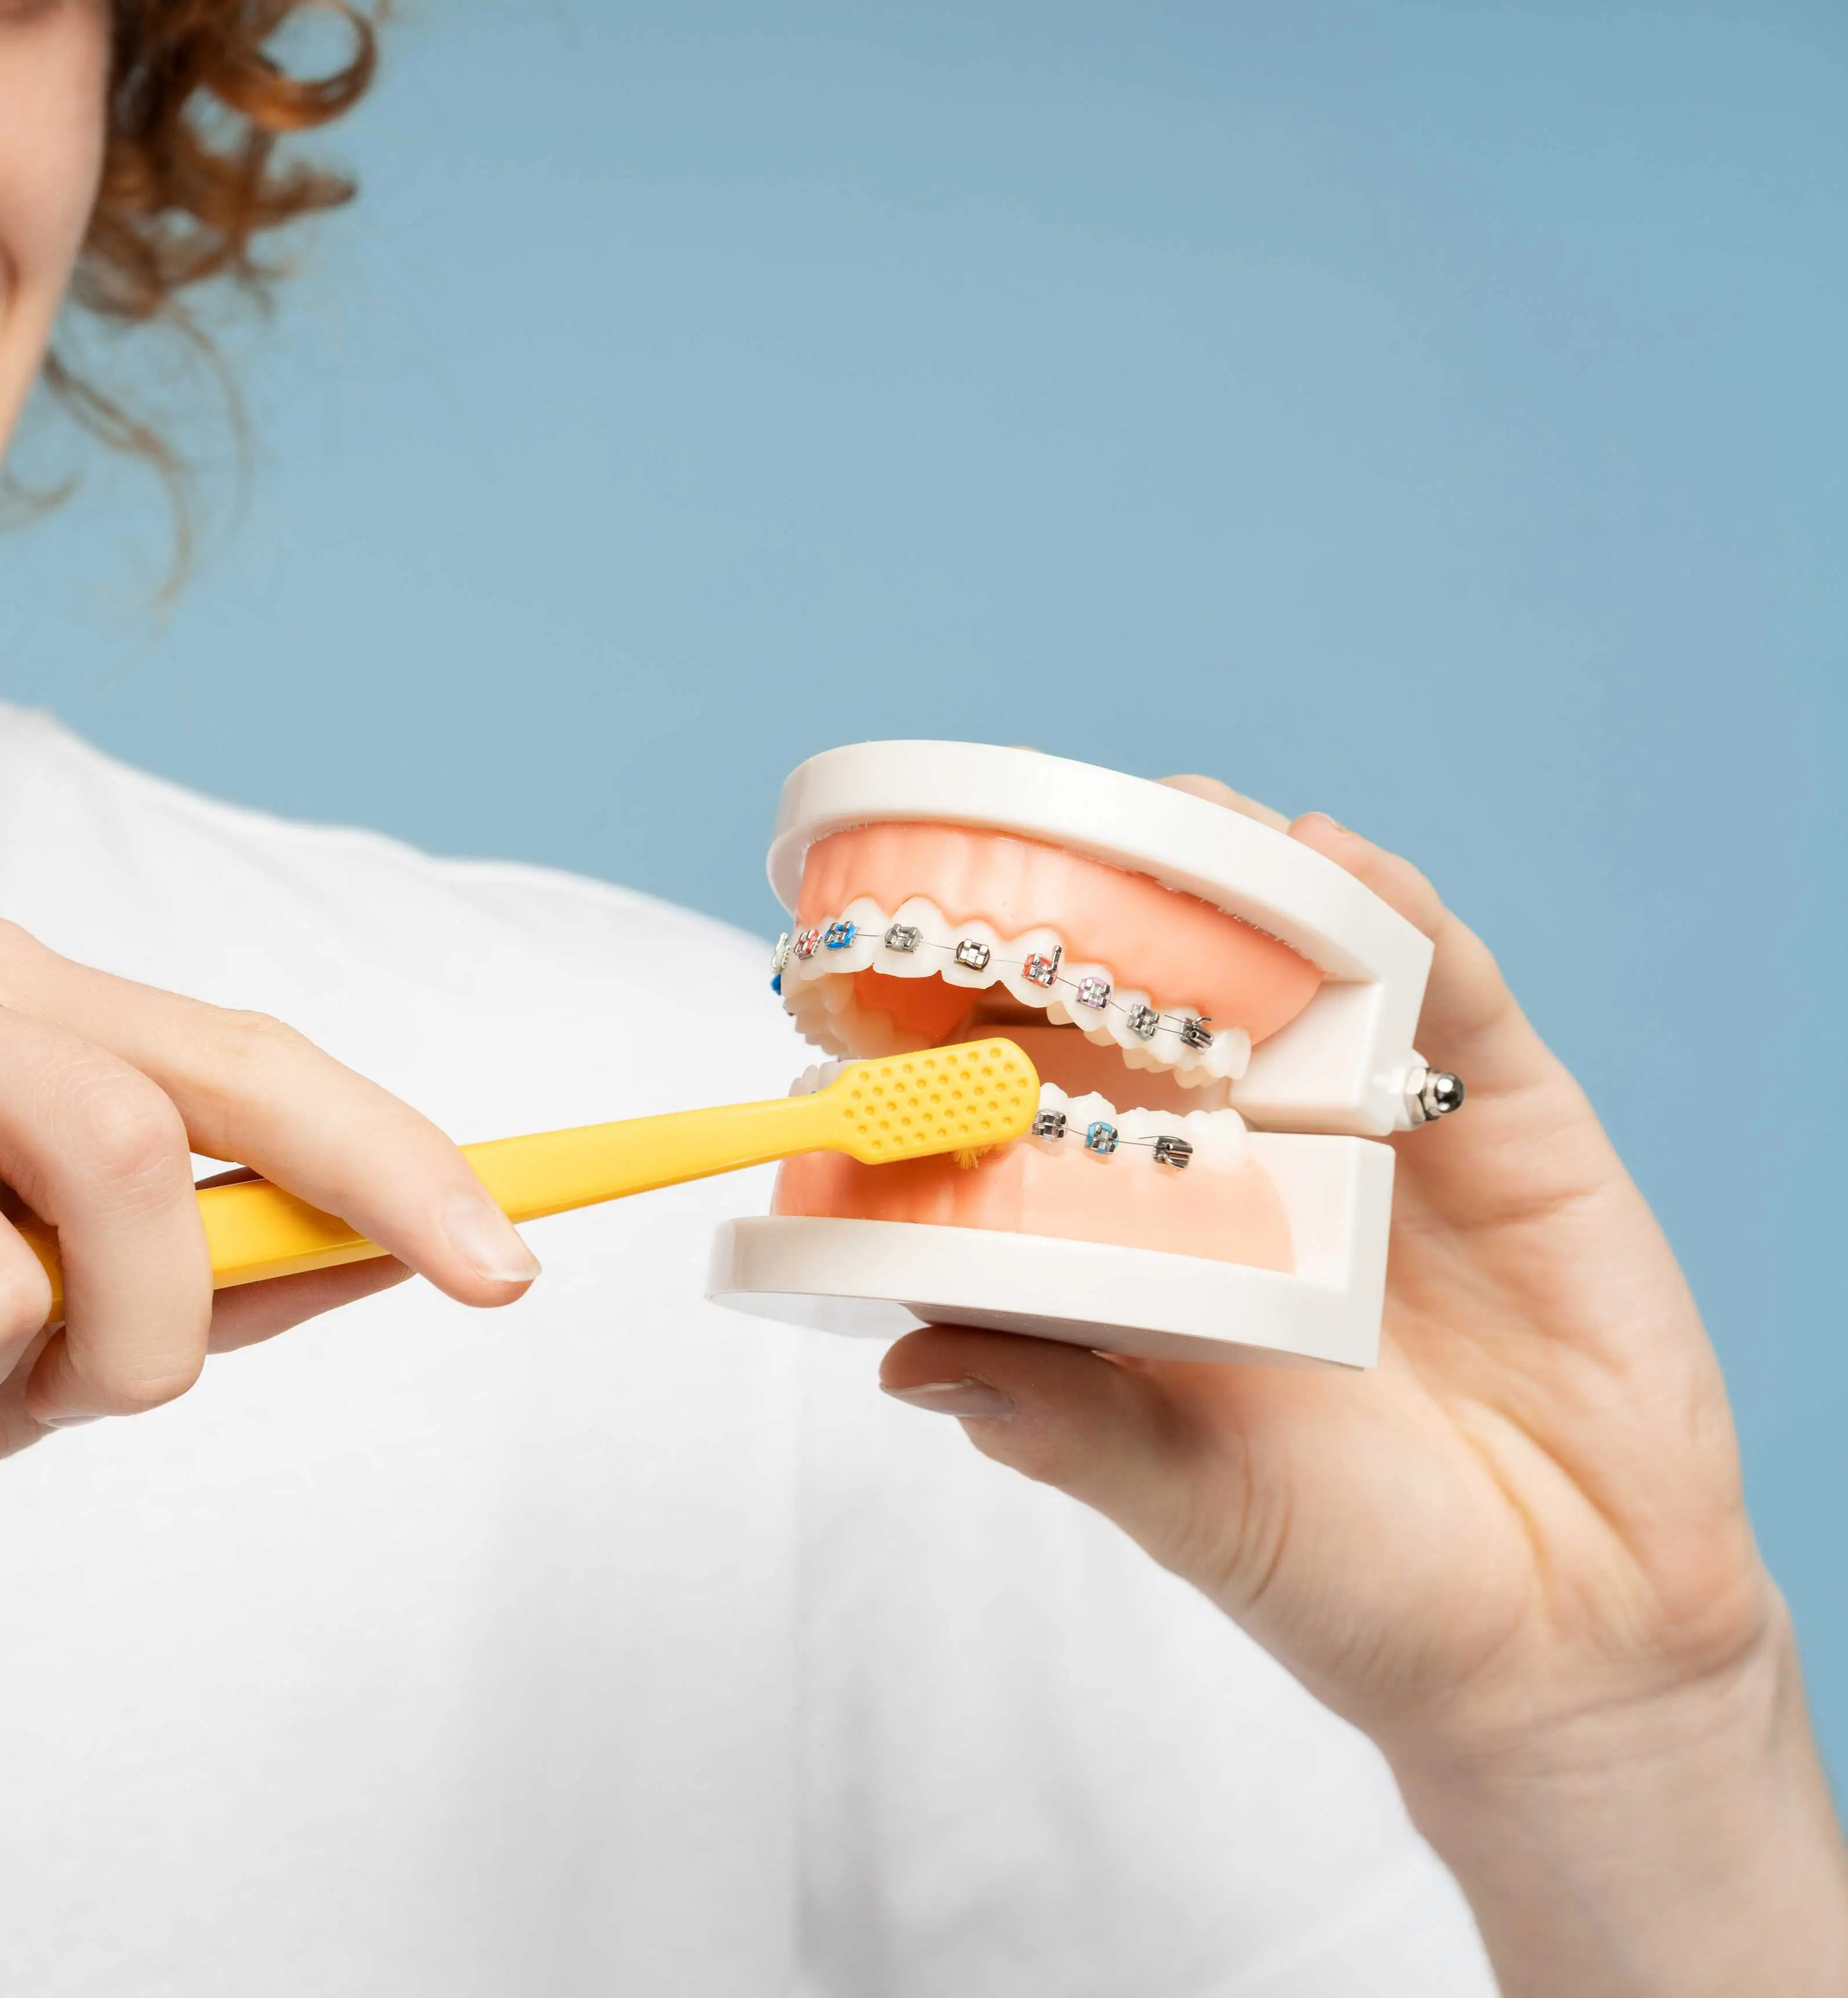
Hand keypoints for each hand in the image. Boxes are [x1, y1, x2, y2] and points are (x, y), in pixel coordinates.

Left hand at [875, 786, 1847, 1989]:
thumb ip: (1063, 1424)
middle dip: (1086, 930)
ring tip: (1168, 813)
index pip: (1037, 1111)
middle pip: (1151, 1014)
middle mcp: (1253, 1170)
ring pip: (1295, 976)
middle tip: (1016, 858)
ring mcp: (1382, 1138)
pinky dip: (1396, 920)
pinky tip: (1333, 864)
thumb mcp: (1189, 1502)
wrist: (1575, 1643)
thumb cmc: (1357, 1581)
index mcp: (1153, 1245)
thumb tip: (904, 1366)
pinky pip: (1449, 1000)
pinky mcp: (1511, 1128)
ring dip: (1233, 887)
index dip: (962, 1044)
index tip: (880, 991)